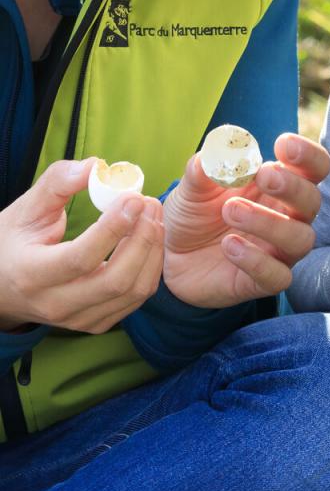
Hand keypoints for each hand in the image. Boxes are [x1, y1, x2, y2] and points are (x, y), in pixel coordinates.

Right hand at [0, 159, 163, 334]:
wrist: (2, 286)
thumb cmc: (13, 241)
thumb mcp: (26, 208)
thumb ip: (57, 182)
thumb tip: (95, 167)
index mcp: (32, 274)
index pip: (81, 258)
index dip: (113, 228)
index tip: (134, 198)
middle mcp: (55, 303)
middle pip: (115, 281)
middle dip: (142, 239)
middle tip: (150, 204)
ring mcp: (77, 319)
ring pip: (132, 293)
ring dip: (151, 252)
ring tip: (153, 217)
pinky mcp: (94, 323)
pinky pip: (135, 299)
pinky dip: (149, 268)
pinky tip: (149, 239)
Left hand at [162, 133, 328, 308]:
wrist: (169, 256)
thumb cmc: (194, 213)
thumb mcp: (193, 186)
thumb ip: (206, 167)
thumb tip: (219, 149)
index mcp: (279, 185)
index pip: (313, 168)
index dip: (308, 155)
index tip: (283, 144)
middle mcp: (287, 217)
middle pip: (312, 201)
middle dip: (292, 186)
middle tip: (263, 176)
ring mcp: (278, 251)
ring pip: (300, 239)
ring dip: (269, 222)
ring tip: (230, 211)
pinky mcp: (264, 281)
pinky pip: (277, 276)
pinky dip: (256, 261)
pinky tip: (229, 246)